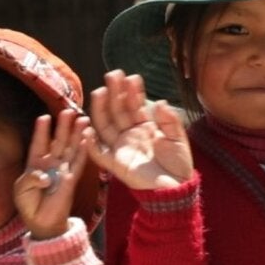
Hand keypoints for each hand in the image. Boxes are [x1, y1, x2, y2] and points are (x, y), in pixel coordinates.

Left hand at [15, 110, 90, 239]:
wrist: (41, 223)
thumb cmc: (28, 205)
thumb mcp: (21, 190)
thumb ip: (30, 179)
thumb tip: (45, 176)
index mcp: (35, 164)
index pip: (38, 144)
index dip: (41, 131)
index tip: (43, 117)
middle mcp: (50, 164)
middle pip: (58, 142)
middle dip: (62, 127)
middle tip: (68, 111)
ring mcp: (62, 170)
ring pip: (71, 148)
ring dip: (76, 134)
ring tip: (82, 119)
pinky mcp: (72, 179)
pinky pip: (79, 163)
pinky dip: (83, 151)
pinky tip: (87, 139)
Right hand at [84, 70, 192, 189]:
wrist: (175, 189)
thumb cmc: (178, 165)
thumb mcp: (178, 139)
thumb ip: (170, 121)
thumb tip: (161, 102)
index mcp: (145, 128)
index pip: (135, 106)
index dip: (132, 92)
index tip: (131, 76)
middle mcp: (130, 134)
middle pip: (118, 111)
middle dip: (115, 92)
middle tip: (112, 74)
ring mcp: (120, 147)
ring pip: (106, 125)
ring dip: (101, 108)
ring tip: (100, 91)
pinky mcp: (114, 163)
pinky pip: (98, 152)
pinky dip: (91, 142)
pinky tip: (87, 128)